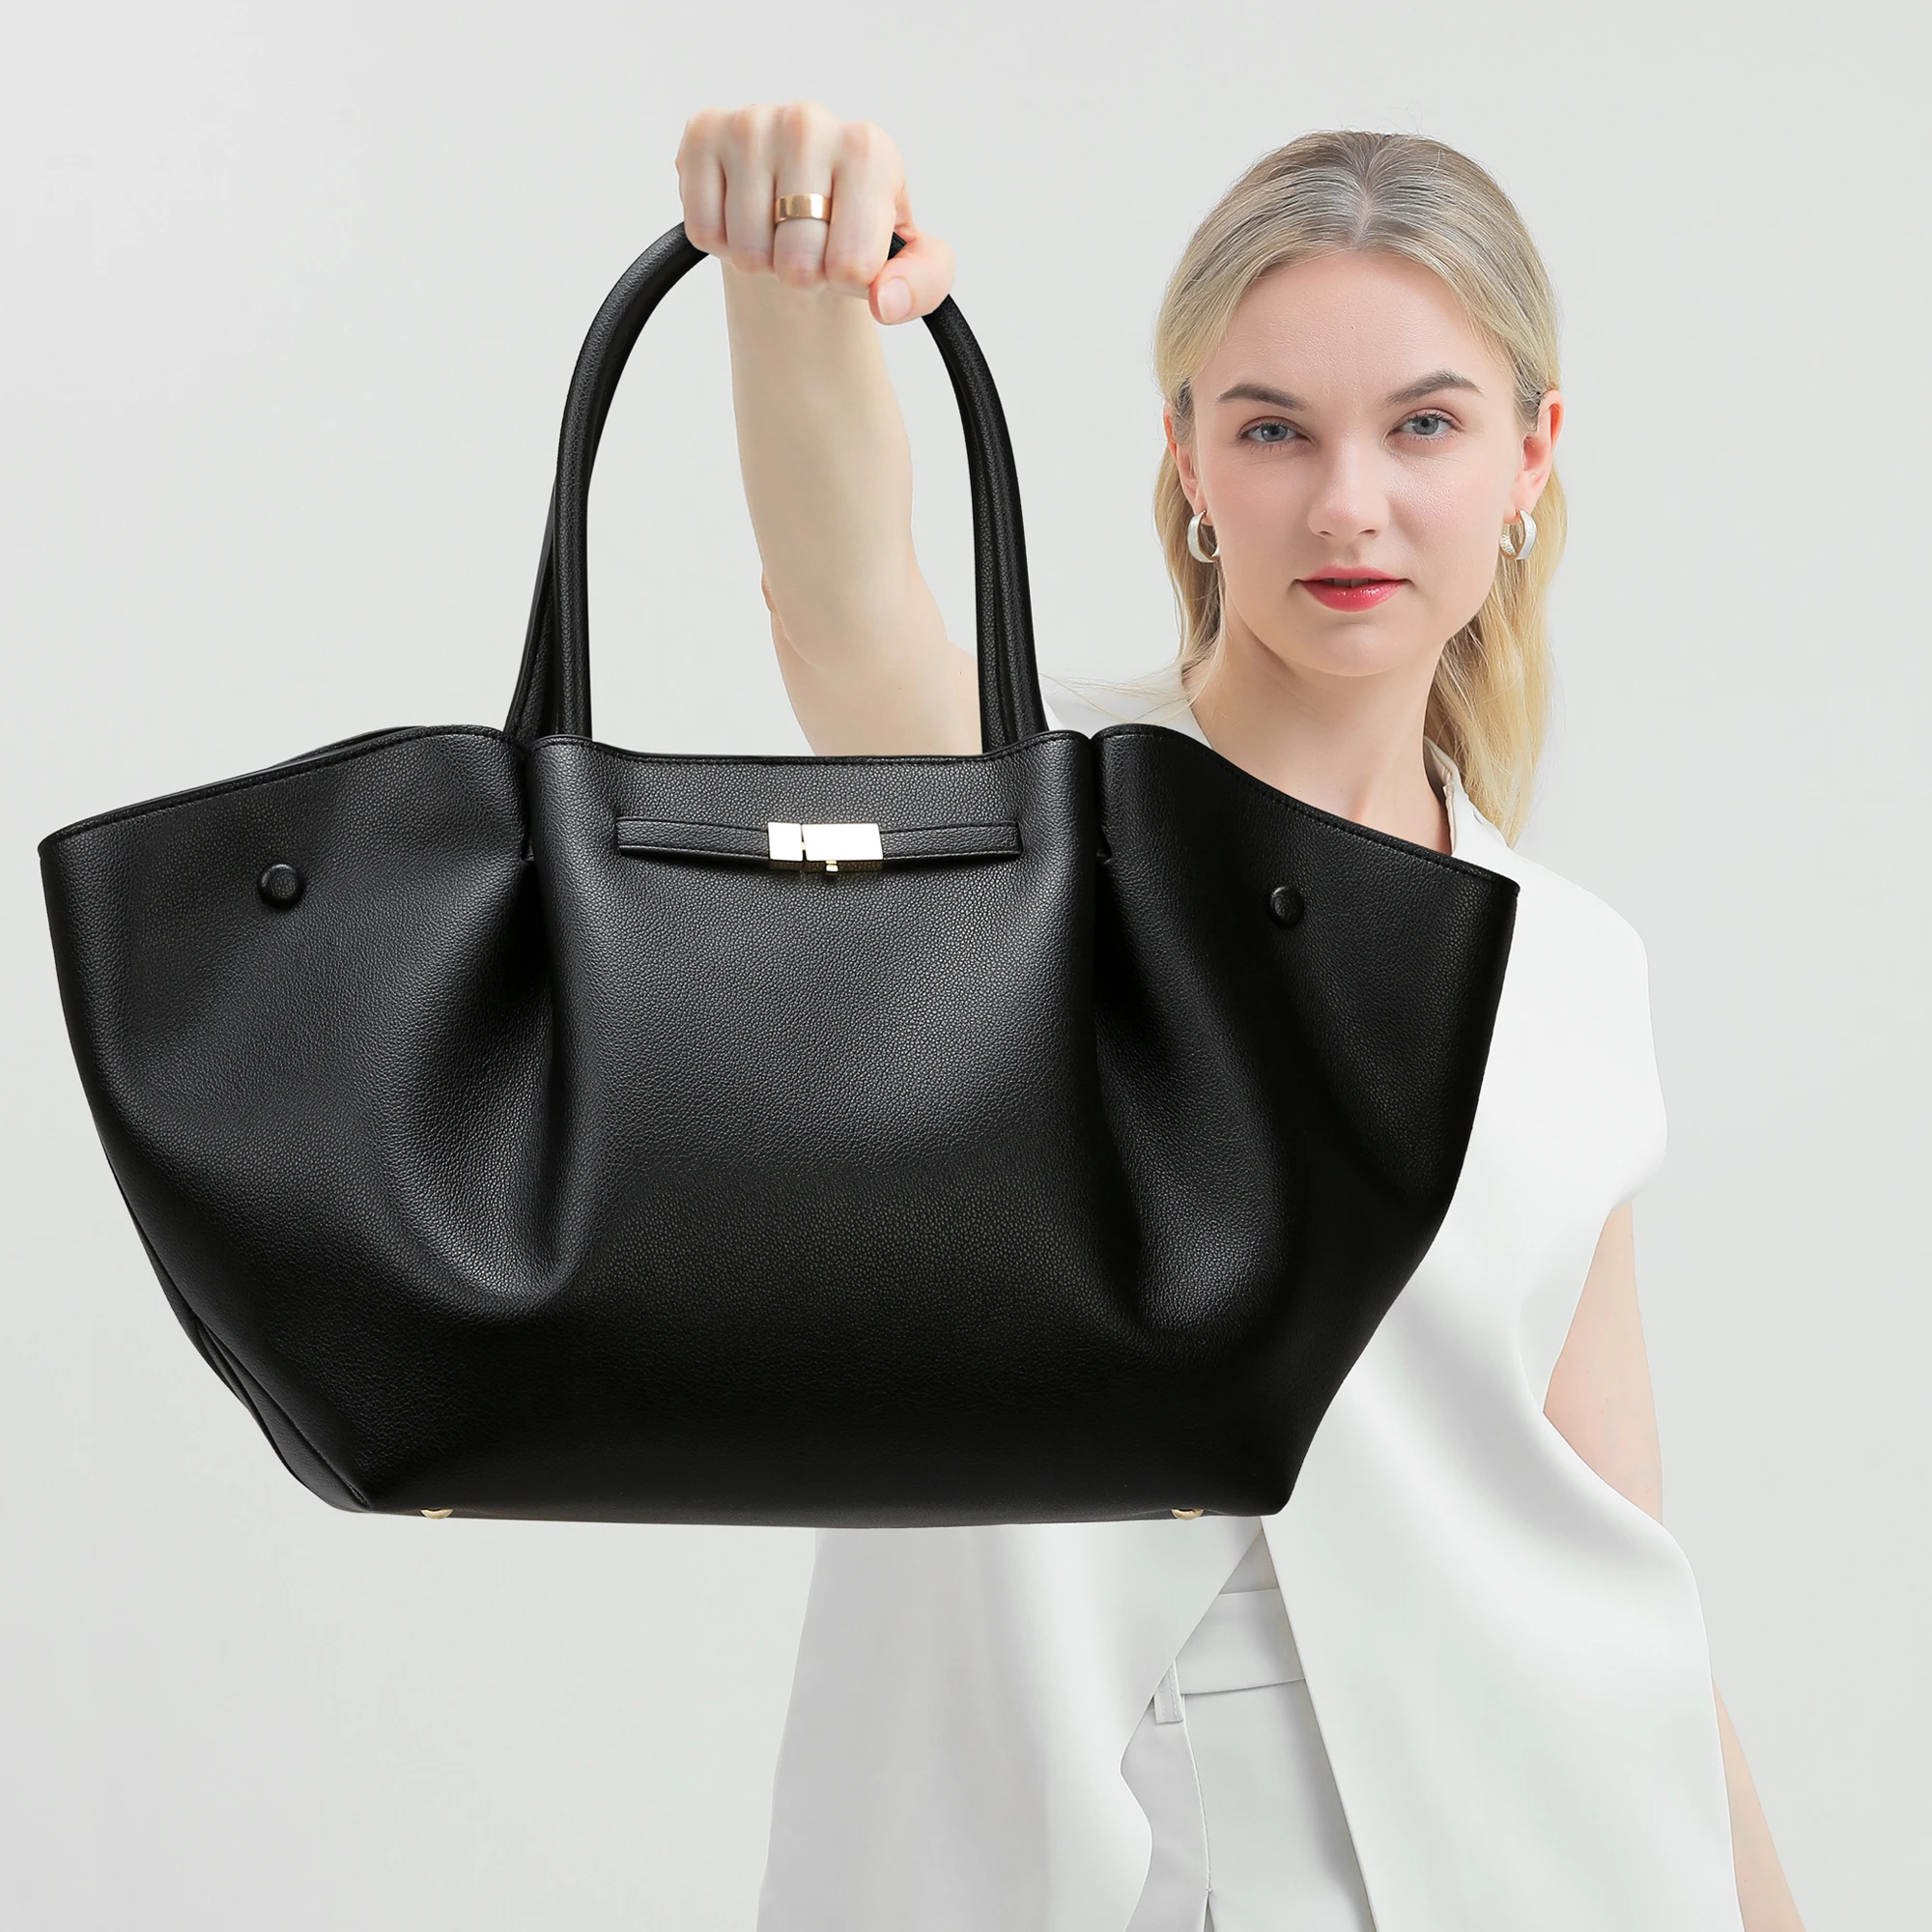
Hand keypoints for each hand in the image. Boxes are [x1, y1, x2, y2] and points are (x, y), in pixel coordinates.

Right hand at [675, 102, 953, 324]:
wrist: (800, 205)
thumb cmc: (856, 233)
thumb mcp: (911, 265)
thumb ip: (922, 286)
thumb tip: (885, 300)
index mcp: (869, 149)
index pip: (852, 263)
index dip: (847, 282)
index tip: (849, 257)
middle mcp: (810, 123)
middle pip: (798, 264)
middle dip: (803, 276)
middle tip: (808, 248)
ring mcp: (753, 123)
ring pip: (749, 253)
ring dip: (762, 261)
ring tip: (776, 232)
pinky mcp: (704, 133)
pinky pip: (705, 231)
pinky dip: (722, 242)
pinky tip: (742, 215)